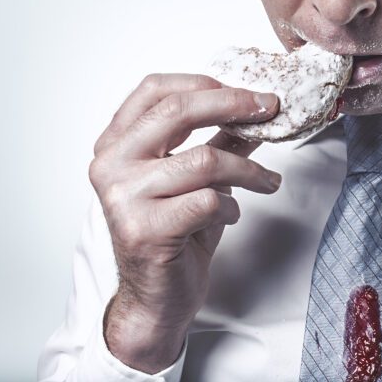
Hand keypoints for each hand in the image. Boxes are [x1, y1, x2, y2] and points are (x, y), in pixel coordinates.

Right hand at [88, 73, 280, 372]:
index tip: (246, 93)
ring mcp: (123, 198)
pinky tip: (229, 215)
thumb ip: (219, 139)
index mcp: (116, 144)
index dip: (204, 83)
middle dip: (234, 105)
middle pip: (178, 111)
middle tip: (270, 110)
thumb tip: (257, 107)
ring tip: (267, 183)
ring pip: (205, 160)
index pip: (154, 90)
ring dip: (248, 171)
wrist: (157, 298)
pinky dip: (231, 206)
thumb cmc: (174, 234)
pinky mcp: (145, 230)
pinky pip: (208, 201)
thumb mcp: (197, 177)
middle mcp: (111, 165)